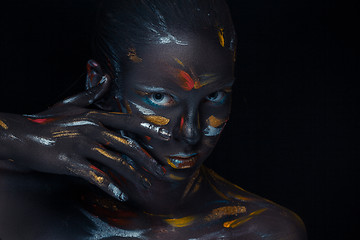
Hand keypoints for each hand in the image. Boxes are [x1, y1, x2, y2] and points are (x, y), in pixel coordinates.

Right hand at [0, 76, 168, 201]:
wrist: (22, 136)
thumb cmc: (48, 121)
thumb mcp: (71, 104)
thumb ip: (92, 94)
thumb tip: (107, 78)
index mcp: (95, 116)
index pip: (129, 121)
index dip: (149, 127)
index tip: (167, 135)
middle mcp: (92, 129)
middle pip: (128, 145)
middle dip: (148, 160)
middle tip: (161, 172)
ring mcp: (82, 146)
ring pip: (116, 162)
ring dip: (134, 176)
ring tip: (146, 186)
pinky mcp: (70, 162)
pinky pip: (96, 176)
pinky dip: (110, 187)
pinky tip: (121, 195)